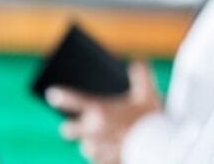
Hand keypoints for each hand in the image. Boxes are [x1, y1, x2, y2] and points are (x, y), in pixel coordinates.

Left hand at [46, 60, 162, 163]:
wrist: (161, 147)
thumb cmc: (152, 119)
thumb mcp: (149, 93)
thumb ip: (141, 74)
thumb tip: (138, 60)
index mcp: (100, 111)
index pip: (73, 100)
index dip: (61, 96)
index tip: (52, 93)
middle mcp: (92, 131)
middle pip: (68, 130)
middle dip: (72, 127)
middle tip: (85, 123)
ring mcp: (97, 149)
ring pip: (84, 146)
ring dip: (92, 142)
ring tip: (108, 137)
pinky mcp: (104, 162)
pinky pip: (97, 160)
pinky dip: (103, 155)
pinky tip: (115, 150)